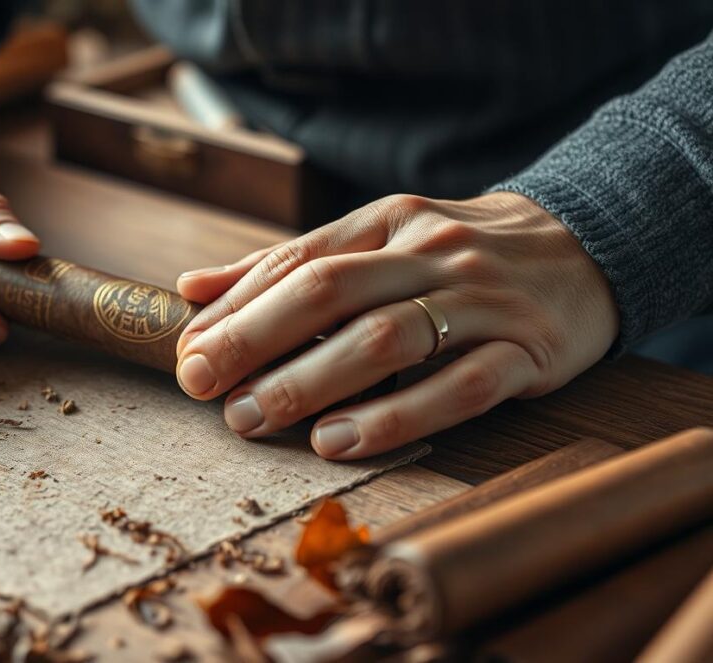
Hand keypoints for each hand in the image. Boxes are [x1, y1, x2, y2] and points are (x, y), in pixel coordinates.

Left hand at [173, 193, 618, 458]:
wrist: (589, 244)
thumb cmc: (457, 254)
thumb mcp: (378, 240)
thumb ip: (288, 264)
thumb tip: (192, 289)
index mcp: (386, 221)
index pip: (297, 261)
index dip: (236, 308)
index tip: (186, 352)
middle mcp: (429, 251)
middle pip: (329, 291)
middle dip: (255, 339)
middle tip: (200, 385)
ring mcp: (480, 301)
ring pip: (386, 338)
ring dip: (310, 381)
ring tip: (252, 418)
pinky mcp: (526, 351)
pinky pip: (457, 387)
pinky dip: (395, 416)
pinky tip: (338, 441)